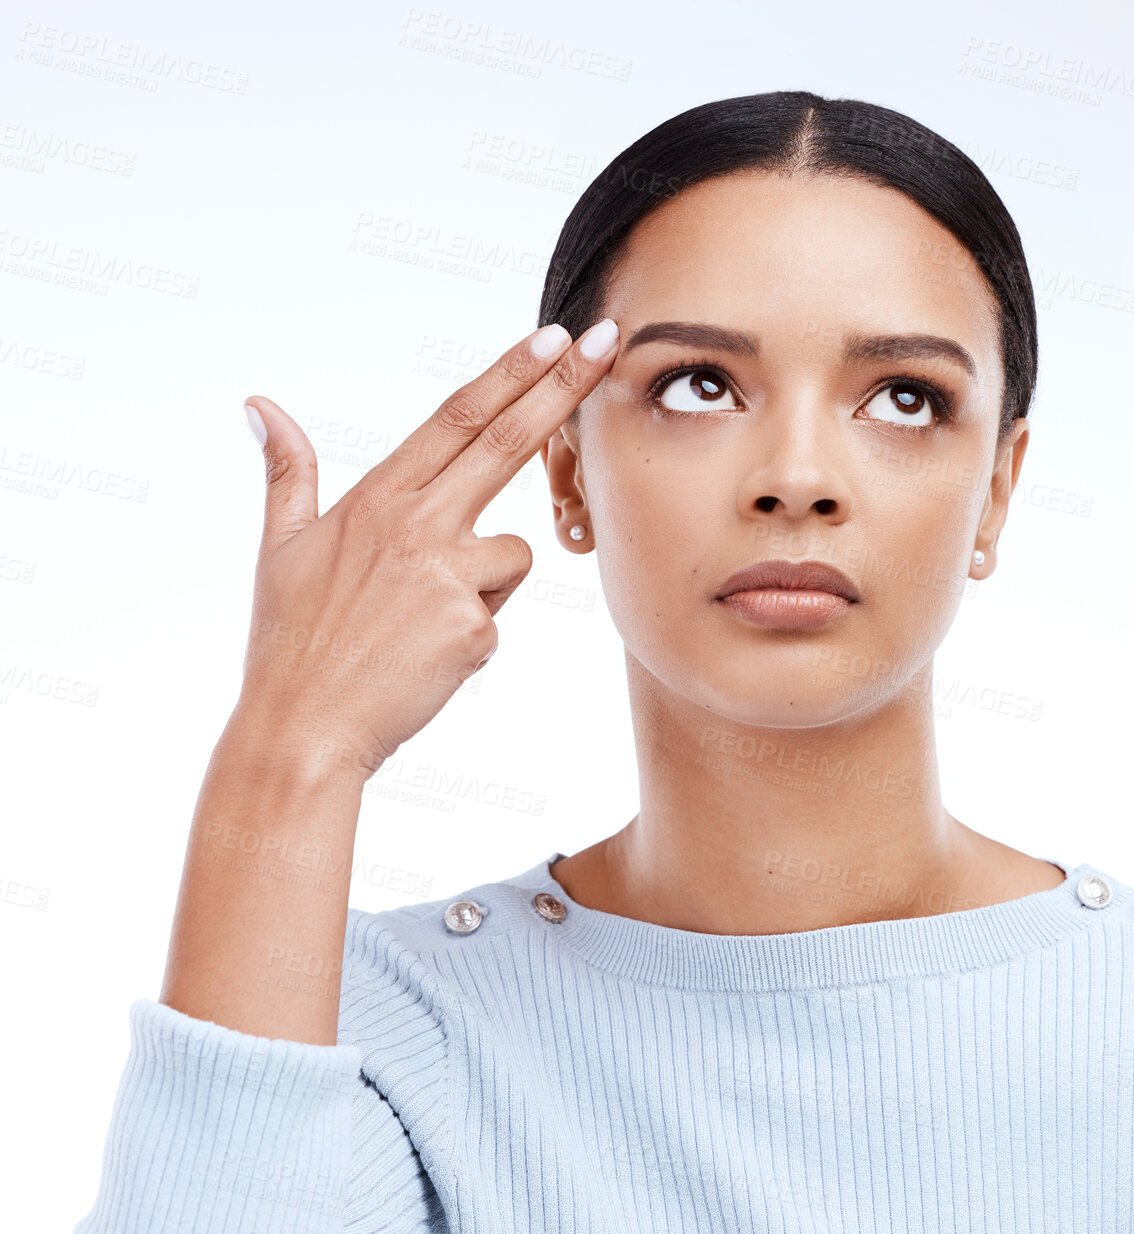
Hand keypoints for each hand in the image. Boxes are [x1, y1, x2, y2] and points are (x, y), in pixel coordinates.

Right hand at [233, 318, 617, 777]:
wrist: (302, 730)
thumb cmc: (290, 644)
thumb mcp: (280, 549)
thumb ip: (287, 473)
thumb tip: (260, 405)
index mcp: (375, 498)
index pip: (456, 418)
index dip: (509, 374)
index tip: (552, 337)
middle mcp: (415, 524)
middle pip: (506, 441)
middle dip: (563, 387)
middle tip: (608, 340)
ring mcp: (446, 574)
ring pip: (513, 553)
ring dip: (487, 582)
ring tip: (419, 624)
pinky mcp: (474, 626)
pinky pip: (500, 616)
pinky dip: (474, 635)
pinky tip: (427, 658)